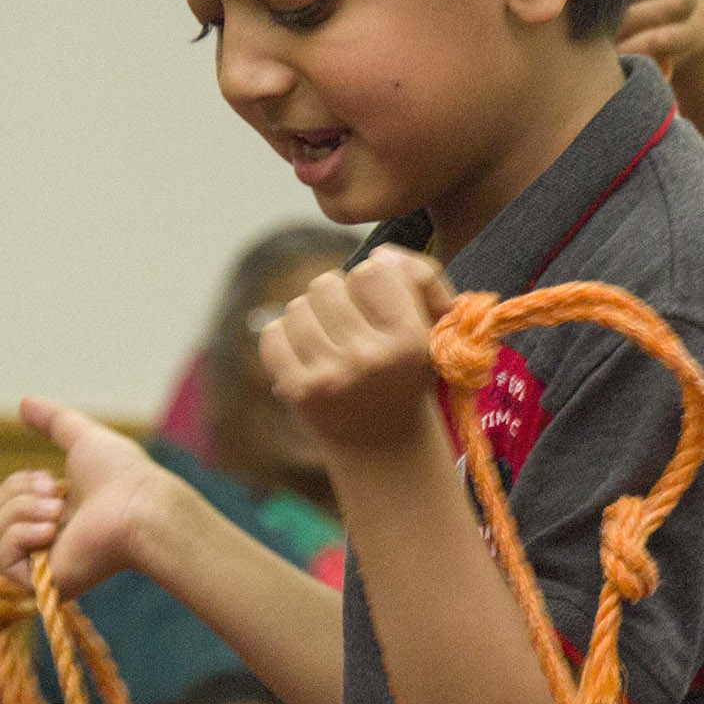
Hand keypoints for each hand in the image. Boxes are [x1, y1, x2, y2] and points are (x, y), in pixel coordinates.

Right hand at [0, 401, 183, 599]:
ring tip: (59, 512)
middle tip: (55, 494)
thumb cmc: (121, 475)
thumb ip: (54, 421)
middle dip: (15, 495)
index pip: (0, 505)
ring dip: (21, 511)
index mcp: (49, 517)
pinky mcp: (39, 584)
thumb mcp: (82, 438)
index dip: (17, 485)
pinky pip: (0, 558)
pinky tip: (52, 531)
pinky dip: (21, 535)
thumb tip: (24, 402)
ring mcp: (40, 567)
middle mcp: (42, 544)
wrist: (139, 506)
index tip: (52, 479)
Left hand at [259, 246, 456, 454]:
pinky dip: (285, 340)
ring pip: (297, 305)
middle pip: (327, 282)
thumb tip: (381, 253)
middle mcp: (369, 358)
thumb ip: (417, 279)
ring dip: (311, 318)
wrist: (384, 450)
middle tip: (352, 328)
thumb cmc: (407, 379)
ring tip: (330, 344)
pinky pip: (272, 333)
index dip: (372, 282)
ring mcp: (328, 376)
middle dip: (337, 299)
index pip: (372, 270)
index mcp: (409, 340)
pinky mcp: (297, 390)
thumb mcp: (430, 330)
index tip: (378, 306)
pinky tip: (308, 358)